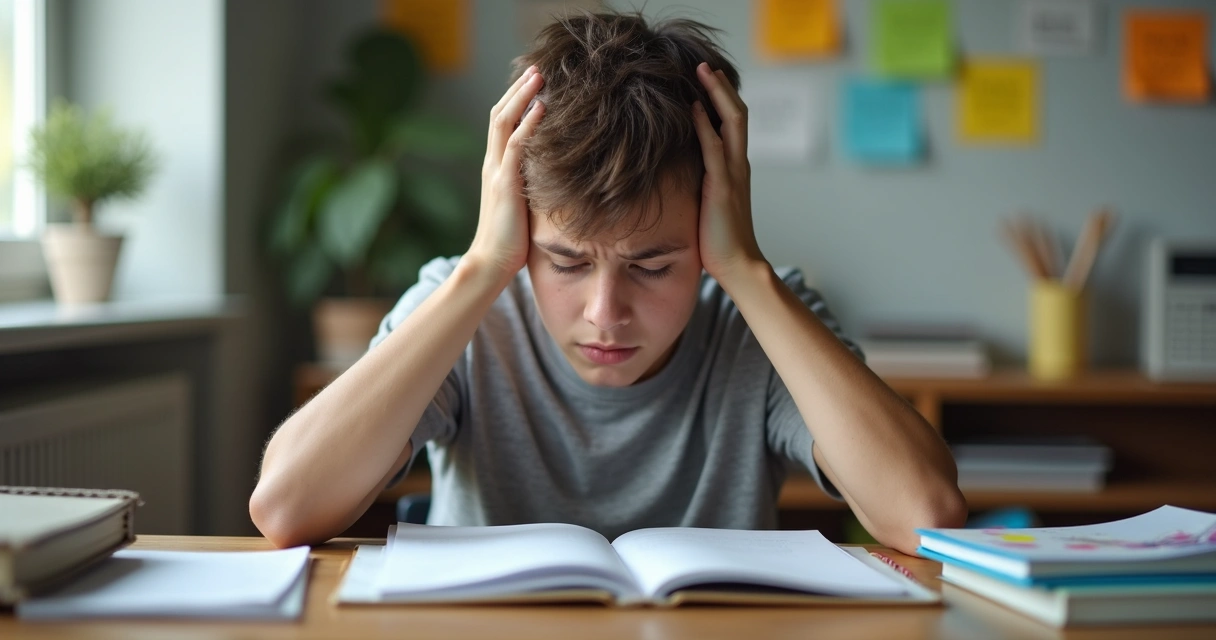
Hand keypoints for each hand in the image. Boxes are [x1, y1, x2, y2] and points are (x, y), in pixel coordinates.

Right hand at [465, 66, 545, 275]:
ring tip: (539, 75)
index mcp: (495, 168)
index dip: (515, 100)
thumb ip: (531, 186)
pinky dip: (528, 124)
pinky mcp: (505, 185)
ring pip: (504, 122)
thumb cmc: (510, 242)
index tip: (532, 82)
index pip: (501, 124)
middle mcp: (492, 164)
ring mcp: (496, 172)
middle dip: (518, 89)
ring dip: (522, 96)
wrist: (490, 264)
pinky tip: (541, 108)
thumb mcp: (522, 206)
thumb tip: (555, 177)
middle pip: (500, 114)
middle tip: (537, 67)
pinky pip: (515, 146)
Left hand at [691, 62, 764, 283]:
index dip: (723, 99)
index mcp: (736, 169)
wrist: (738, 266)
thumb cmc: (719, 241)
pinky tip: (694, 108)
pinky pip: (715, 149)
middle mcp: (739, 166)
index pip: (734, 124)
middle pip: (737, 114)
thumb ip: (700, 185)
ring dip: (717, 95)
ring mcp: (734, 175)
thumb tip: (679, 174)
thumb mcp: (708, 204)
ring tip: (703, 72)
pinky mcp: (722, 188)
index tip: (707, 80)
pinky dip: (705, 125)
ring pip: (732, 122)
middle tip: (706, 65)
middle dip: (722, 87)